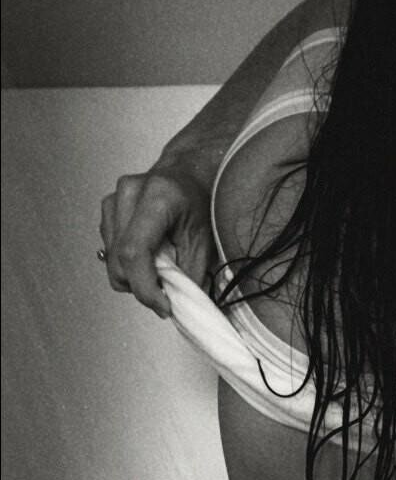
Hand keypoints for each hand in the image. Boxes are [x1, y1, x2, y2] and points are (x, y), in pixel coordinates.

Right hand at [99, 163, 214, 317]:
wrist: (188, 173)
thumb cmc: (200, 202)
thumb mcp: (204, 239)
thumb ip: (190, 273)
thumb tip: (177, 305)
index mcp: (158, 196)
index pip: (135, 251)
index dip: (145, 287)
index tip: (163, 306)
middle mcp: (129, 194)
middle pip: (118, 260)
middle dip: (140, 286)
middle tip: (165, 292)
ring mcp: (113, 199)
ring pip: (110, 259)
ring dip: (133, 276)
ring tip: (159, 269)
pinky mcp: (106, 209)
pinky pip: (109, 250)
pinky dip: (127, 264)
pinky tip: (148, 256)